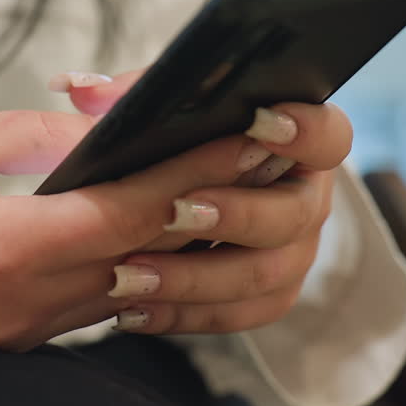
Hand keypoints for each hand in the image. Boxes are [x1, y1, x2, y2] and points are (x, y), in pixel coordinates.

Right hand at [0, 102, 310, 366]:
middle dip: (205, 203)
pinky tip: (148, 228)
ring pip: (122, 288)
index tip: (250, 132)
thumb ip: (36, 141)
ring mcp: (12, 334)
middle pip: (142, 256)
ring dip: (173, 239)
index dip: (196, 168)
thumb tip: (110, 135)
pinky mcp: (4, 339)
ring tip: (221, 182)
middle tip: (259, 154)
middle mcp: (16, 307)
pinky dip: (124, 264)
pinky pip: (87, 304)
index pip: (129, 210)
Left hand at [53, 69, 352, 334]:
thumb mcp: (164, 110)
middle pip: (294, 215)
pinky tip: (132, 311)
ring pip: (263, 276)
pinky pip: (235, 316)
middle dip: (233, 214)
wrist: (183, 197)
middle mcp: (308, 201)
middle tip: (173, 211)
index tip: (256, 123)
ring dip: (194, 277)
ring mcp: (293, 254)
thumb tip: (77, 89)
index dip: (302, 131)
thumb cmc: (182, 140)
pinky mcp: (266, 298)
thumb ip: (131, 95)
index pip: (328, 135)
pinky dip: (182, 314)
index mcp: (301, 143)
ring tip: (129, 274)